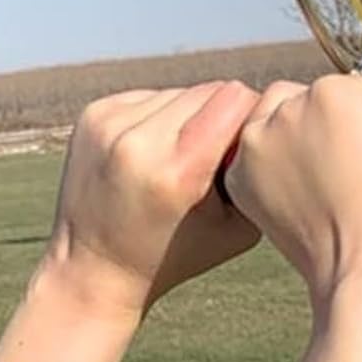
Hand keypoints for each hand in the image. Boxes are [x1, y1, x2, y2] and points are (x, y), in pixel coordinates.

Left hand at [0, 81, 259, 361]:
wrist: (94, 271)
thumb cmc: (178, 254)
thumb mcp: (238, 226)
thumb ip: (258, 171)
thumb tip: (268, 117)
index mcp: (177, 171)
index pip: (235, 97)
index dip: (249, 117)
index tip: (245, 148)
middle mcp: (137, 141)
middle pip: (210, 90)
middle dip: (221, 117)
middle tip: (215, 157)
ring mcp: (110, 124)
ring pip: (181, 91)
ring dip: (190, 117)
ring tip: (180, 158)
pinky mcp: (94, 115)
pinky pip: (151, 96)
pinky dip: (161, 118)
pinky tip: (153, 153)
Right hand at [221, 74, 361, 361]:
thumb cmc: (350, 255)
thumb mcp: (302, 206)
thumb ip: (304, 166)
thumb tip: (342, 140)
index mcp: (243, 165)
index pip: (281, 125)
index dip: (321, 142)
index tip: (348, 169)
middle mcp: (260, 131)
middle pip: (313, 101)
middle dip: (345, 126)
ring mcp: (295, 110)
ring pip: (351, 92)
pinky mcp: (333, 97)